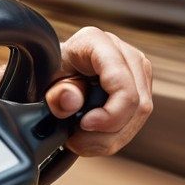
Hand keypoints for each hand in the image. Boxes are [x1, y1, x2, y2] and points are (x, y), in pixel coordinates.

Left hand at [44, 27, 152, 156]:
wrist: (52, 71)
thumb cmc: (48, 72)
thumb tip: (71, 101)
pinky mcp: (140, 88)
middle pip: (137, 104)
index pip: (121, 84)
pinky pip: (135, 120)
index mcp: (98, 43)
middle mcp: (125, 53)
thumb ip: (57, 91)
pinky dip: (113, 136)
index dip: (110, 113)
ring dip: (110, 138)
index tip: (85, 125)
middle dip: (108, 133)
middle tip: (77, 140)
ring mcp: (137, 71)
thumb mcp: (44, 81)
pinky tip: (91, 138)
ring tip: (80, 140)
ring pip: (139, 116)